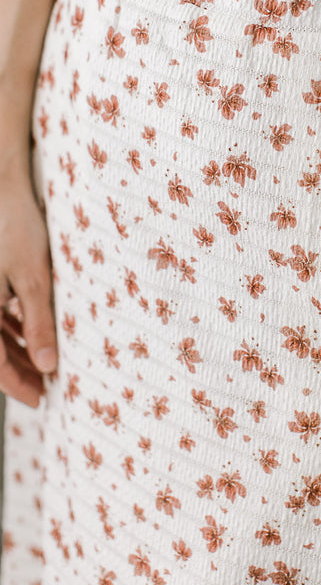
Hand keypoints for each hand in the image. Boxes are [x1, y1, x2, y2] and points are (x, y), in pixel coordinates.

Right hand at [0, 172, 56, 406]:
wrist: (1, 187)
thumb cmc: (16, 227)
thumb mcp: (34, 277)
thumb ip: (39, 323)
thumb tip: (48, 365)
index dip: (18, 384)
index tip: (41, 400)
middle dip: (19, 372)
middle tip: (46, 390)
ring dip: (18, 351)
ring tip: (46, 367)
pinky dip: (14, 328)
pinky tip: (35, 336)